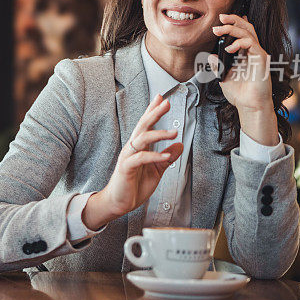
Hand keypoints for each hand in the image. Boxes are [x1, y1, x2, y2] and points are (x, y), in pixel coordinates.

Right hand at [82, 94, 183, 229]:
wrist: (119, 202)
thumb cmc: (134, 185)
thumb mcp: (157, 170)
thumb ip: (167, 157)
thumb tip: (180, 144)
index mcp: (139, 146)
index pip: (146, 124)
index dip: (152, 110)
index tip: (161, 98)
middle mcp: (132, 147)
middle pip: (143, 126)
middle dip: (154, 113)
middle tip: (166, 102)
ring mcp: (128, 156)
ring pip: (142, 138)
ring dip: (159, 134)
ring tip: (174, 132)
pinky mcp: (126, 167)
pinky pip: (141, 158)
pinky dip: (154, 155)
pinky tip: (166, 155)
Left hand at [209, 13, 273, 113]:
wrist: (249, 106)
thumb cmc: (239, 93)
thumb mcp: (223, 77)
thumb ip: (218, 66)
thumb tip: (210, 56)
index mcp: (245, 54)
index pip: (242, 33)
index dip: (233, 24)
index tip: (219, 22)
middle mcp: (253, 52)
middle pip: (247, 28)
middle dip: (233, 20)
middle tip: (220, 18)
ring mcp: (258, 54)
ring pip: (248, 32)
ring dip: (232, 29)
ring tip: (219, 31)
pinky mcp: (261, 59)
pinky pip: (251, 44)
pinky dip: (239, 43)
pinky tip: (228, 49)